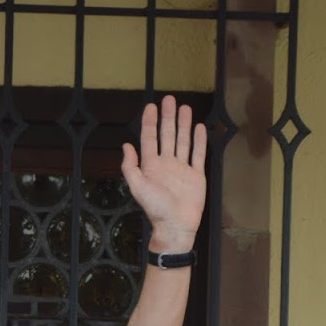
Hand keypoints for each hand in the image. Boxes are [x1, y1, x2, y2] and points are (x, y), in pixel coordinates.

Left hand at [120, 95, 207, 251]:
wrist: (176, 226)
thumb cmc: (155, 208)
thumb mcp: (137, 187)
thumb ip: (130, 166)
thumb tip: (126, 145)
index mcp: (151, 165)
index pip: (150, 138)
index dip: (150, 122)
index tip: (151, 106)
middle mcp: (166, 164)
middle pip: (167, 135)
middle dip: (168, 117)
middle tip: (169, 100)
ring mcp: (182, 168)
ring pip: (183, 141)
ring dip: (184, 125)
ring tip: (185, 108)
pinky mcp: (196, 175)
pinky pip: (198, 154)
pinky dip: (199, 141)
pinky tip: (200, 128)